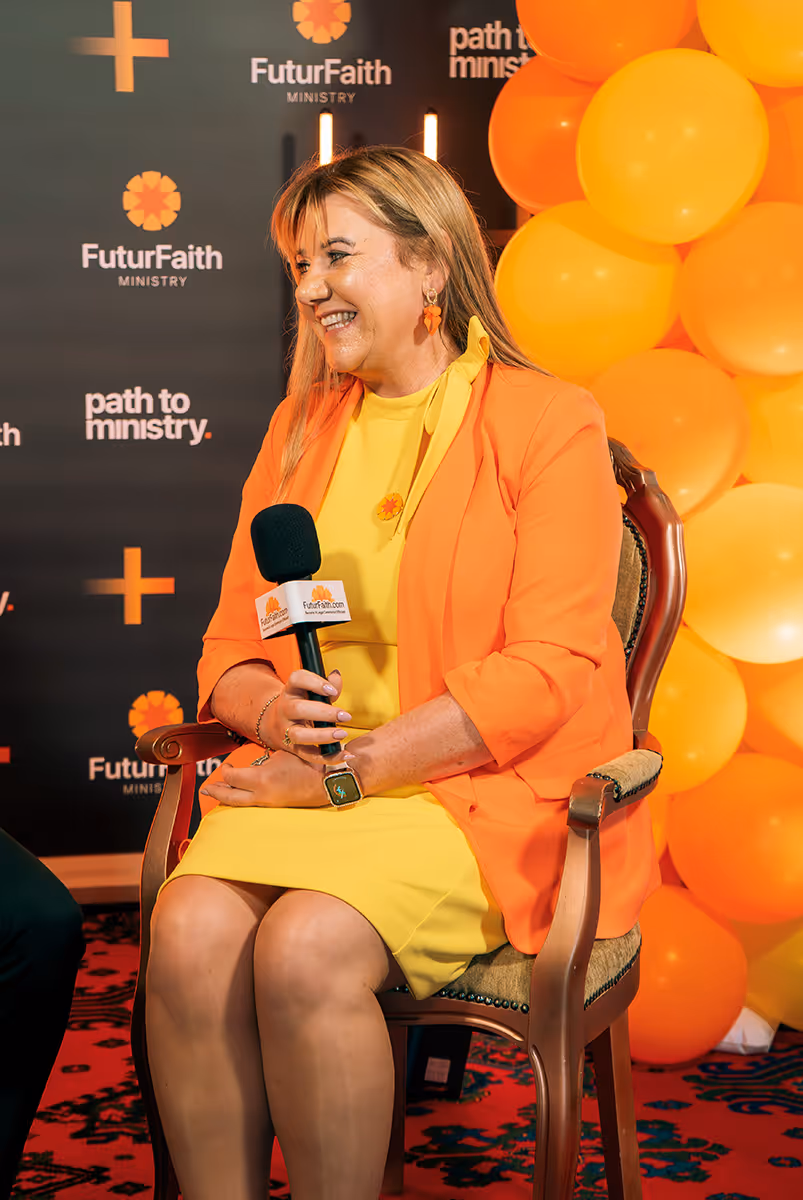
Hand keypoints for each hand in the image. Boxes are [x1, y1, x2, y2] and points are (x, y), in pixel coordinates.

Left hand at [200, 747, 341, 808]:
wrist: (331, 780)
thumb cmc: (309, 761)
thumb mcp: (284, 752)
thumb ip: (266, 758)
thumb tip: (255, 760)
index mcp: (261, 779)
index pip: (232, 777)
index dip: (226, 770)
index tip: (227, 765)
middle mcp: (261, 795)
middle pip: (230, 797)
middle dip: (216, 793)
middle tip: (205, 791)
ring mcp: (269, 803)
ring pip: (241, 804)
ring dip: (228, 798)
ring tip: (217, 795)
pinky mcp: (278, 806)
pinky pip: (253, 804)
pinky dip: (244, 800)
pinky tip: (242, 797)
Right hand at [262, 668, 351, 764]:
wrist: (277, 723)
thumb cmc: (303, 704)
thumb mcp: (311, 691)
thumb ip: (328, 684)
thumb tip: (336, 676)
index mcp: (291, 690)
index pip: (296, 679)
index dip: (313, 683)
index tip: (331, 691)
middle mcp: (285, 708)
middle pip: (298, 709)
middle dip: (324, 713)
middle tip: (345, 716)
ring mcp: (286, 729)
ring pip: (298, 735)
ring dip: (322, 736)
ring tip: (342, 734)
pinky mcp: (292, 748)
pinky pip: (308, 755)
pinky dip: (328, 758)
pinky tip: (345, 755)